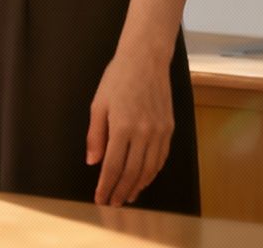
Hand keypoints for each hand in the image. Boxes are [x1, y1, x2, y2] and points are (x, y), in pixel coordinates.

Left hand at [86, 47, 174, 205]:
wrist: (146, 59)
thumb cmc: (118, 78)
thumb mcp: (98, 104)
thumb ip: (95, 135)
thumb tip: (93, 162)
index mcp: (122, 126)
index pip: (112, 166)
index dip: (106, 186)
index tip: (100, 198)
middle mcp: (143, 132)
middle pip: (132, 172)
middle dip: (121, 191)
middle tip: (113, 203)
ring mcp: (159, 131)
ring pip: (149, 168)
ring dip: (138, 186)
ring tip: (128, 196)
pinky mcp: (169, 128)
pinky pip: (161, 157)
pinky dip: (152, 172)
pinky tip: (144, 179)